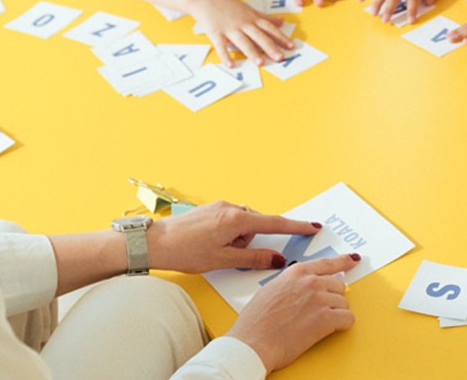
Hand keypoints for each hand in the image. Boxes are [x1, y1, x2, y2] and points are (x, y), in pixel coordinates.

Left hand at [147, 201, 321, 272]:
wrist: (153, 243)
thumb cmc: (185, 252)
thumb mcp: (223, 261)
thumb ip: (254, 259)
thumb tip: (278, 259)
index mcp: (237, 220)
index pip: (275, 224)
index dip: (296, 227)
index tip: (313, 226)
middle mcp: (231, 208)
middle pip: (256, 226)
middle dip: (249, 243)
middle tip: (228, 256)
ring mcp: (220, 206)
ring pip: (242, 225)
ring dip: (236, 240)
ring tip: (213, 251)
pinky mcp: (210, 208)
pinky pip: (230, 221)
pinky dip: (227, 234)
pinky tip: (208, 244)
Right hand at [186, 0, 295, 66]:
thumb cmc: (228, 4)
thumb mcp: (249, 9)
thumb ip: (265, 17)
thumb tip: (282, 21)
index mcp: (251, 18)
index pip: (269, 28)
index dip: (281, 37)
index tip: (292, 45)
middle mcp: (243, 23)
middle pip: (259, 36)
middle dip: (270, 47)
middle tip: (281, 57)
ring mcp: (229, 28)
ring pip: (242, 41)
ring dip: (252, 52)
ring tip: (260, 63)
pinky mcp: (215, 33)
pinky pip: (221, 46)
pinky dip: (225, 56)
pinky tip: (231, 65)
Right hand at [227, 254, 359, 371]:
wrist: (252, 343)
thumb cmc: (255, 322)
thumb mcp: (271, 290)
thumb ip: (291, 283)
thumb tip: (303, 286)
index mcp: (296, 272)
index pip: (328, 263)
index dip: (343, 262)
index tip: (352, 260)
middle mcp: (310, 281)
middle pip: (338, 285)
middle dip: (332, 297)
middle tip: (319, 309)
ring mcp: (319, 298)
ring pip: (343, 303)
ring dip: (334, 313)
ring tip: (315, 323)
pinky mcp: (326, 318)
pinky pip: (348, 319)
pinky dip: (341, 325)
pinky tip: (328, 329)